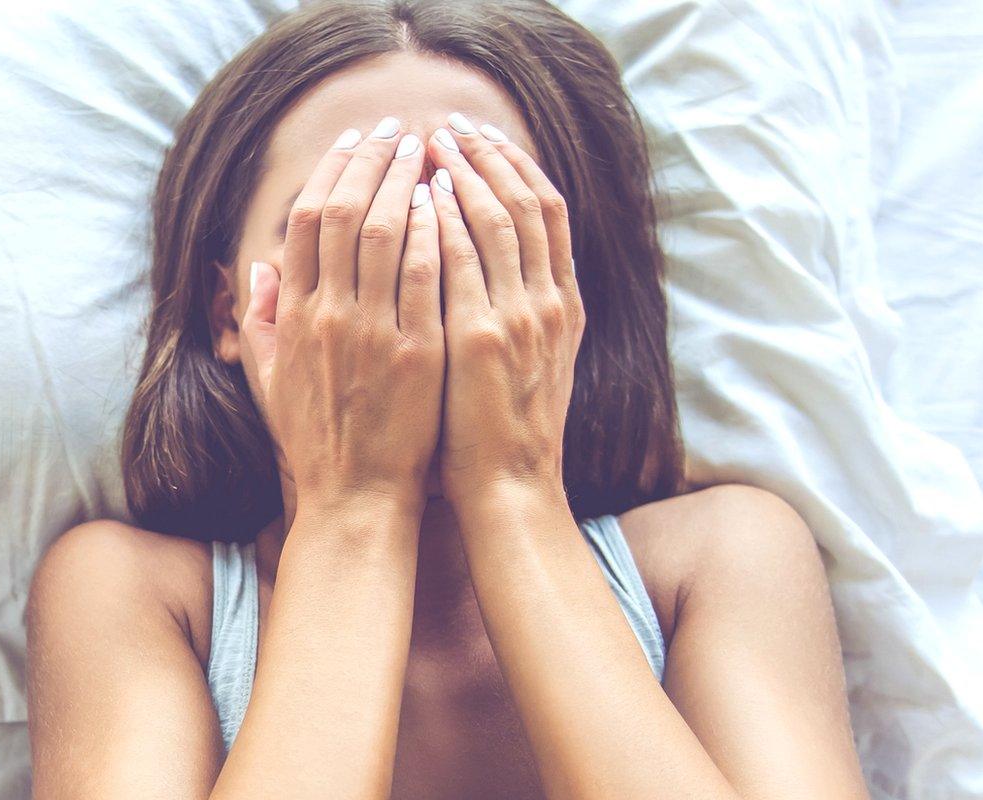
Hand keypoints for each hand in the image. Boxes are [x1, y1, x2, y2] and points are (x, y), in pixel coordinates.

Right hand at [241, 118, 444, 522]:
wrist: (355, 500)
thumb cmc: (317, 444)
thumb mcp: (270, 381)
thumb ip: (261, 322)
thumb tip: (257, 269)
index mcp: (293, 318)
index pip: (305, 223)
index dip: (330, 172)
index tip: (355, 142)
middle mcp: (327, 317)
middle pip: (342, 214)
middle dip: (370, 162)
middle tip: (397, 130)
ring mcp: (371, 332)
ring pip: (383, 233)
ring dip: (404, 182)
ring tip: (426, 149)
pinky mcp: (416, 352)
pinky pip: (422, 275)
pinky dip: (432, 231)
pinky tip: (444, 202)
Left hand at [423, 116, 584, 507]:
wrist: (510, 493)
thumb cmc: (501, 437)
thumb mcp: (529, 366)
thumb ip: (518, 312)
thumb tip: (493, 268)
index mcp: (562, 305)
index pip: (548, 212)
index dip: (515, 167)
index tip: (483, 137)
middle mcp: (548, 302)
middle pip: (527, 202)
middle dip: (489, 156)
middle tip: (453, 124)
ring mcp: (519, 318)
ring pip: (497, 220)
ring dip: (463, 174)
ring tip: (431, 143)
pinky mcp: (481, 338)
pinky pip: (461, 260)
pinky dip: (444, 220)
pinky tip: (420, 194)